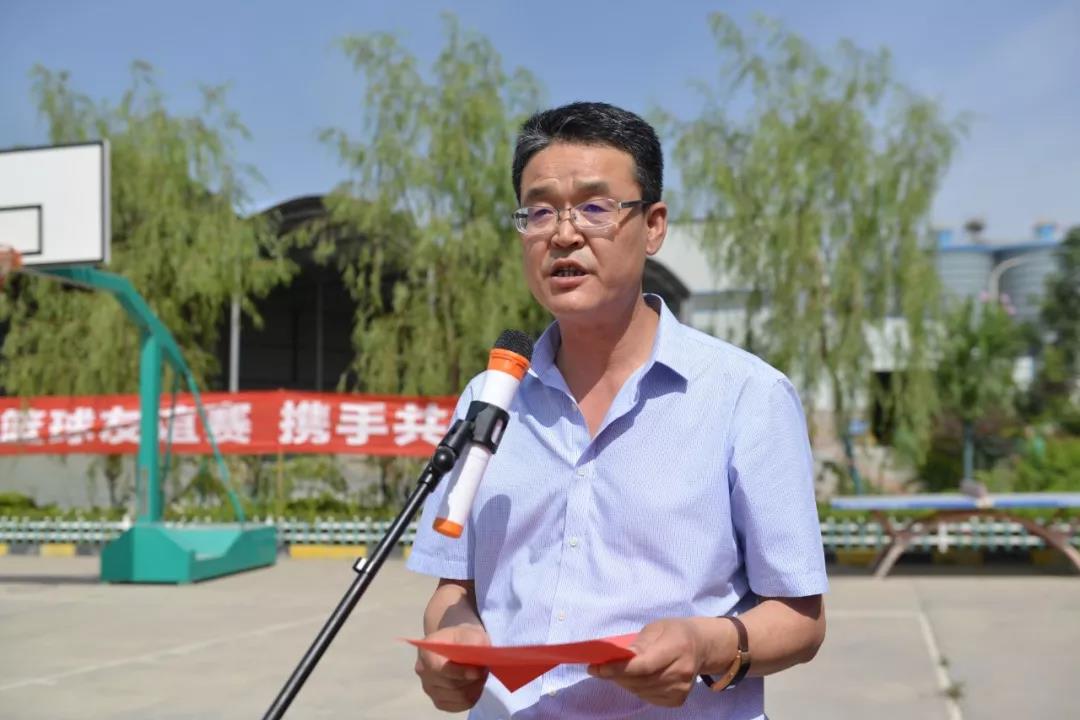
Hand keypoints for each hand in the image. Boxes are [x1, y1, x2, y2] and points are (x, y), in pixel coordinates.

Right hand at [414, 624, 490, 711]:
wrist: (457, 644)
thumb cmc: (463, 637)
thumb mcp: (470, 632)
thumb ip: (474, 643)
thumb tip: (477, 661)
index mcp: (426, 651)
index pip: (438, 668)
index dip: (459, 672)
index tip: (477, 671)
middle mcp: (423, 671)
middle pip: (450, 685)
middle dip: (472, 680)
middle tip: (484, 670)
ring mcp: (429, 688)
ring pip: (458, 696)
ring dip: (474, 688)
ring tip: (481, 676)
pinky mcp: (438, 701)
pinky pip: (460, 705)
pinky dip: (472, 696)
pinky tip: (475, 685)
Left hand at [587, 618, 726, 707]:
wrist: (701, 647)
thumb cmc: (675, 632)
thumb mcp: (656, 627)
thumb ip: (638, 644)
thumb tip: (616, 658)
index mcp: (677, 647)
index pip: (643, 665)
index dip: (618, 669)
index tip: (596, 667)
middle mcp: (682, 671)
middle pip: (640, 681)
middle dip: (615, 675)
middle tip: (599, 668)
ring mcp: (681, 689)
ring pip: (641, 692)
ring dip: (623, 682)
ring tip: (616, 671)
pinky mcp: (678, 700)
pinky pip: (648, 698)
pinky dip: (635, 689)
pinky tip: (634, 678)